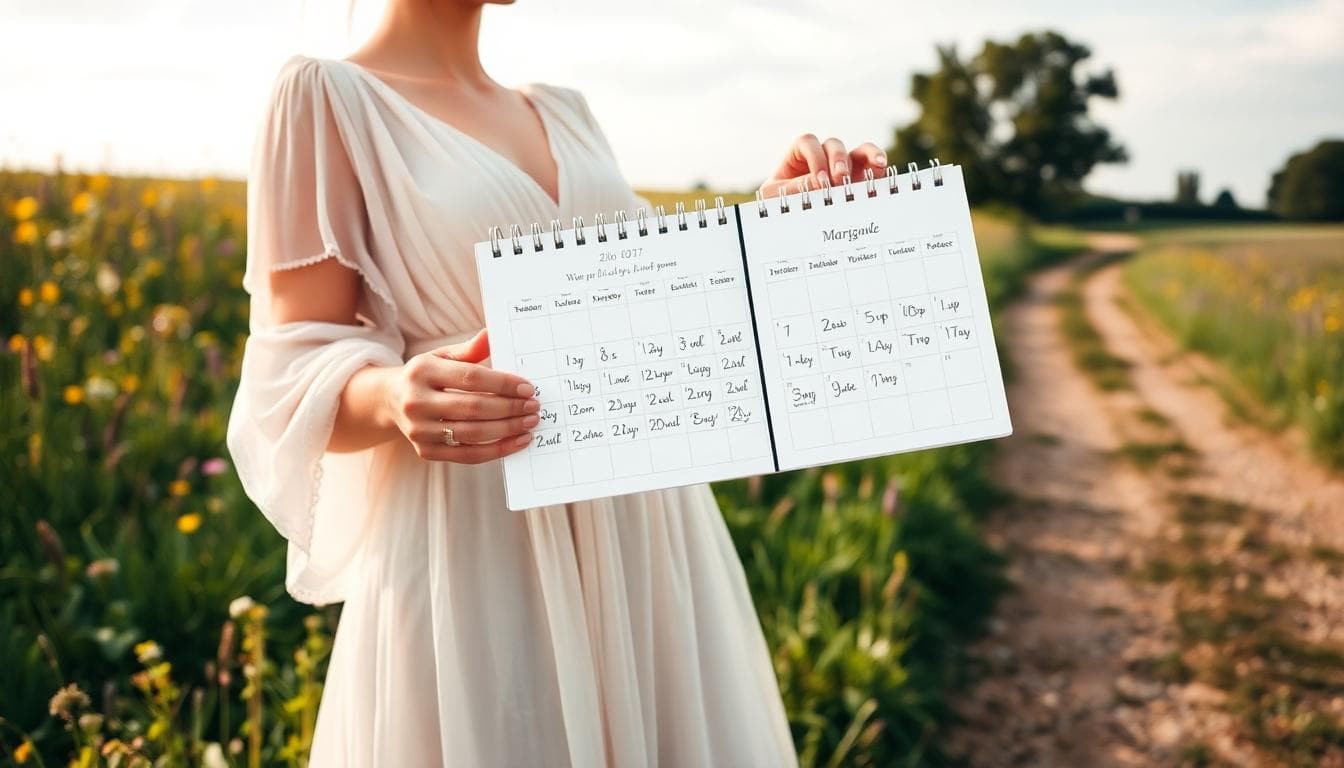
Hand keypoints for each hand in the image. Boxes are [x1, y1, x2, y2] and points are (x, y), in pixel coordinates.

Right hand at [382, 328, 539, 462]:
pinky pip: (468, 455)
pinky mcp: (426, 452)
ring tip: (529, 423)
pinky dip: (497, 450)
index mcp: (422, 371)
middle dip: (509, 408)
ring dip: (507, 430)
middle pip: (473, 408)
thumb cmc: (427, 375)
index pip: (470, 378)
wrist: (391, 400)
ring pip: (472, 434)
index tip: (528, 388)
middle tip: (533, 407)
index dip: (503, 384)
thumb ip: (469, 349)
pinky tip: (517, 441)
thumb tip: (492, 334)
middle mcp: (416, 402)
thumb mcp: (442, 356)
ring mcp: (419, 431)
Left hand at [758, 133, 888, 198]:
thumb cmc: (779, 204)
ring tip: (876, 166)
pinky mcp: (860, 179)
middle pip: (834, 146)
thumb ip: (795, 189)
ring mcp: (845, 167)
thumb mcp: (778, 197)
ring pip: (858, 151)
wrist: (791, 224)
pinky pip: (873, 166)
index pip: (808, 143)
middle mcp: (824, 157)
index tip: (819, 181)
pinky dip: (879, 164)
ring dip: (867, 155)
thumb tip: (818, 186)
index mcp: (800, 155)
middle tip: (839, 180)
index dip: (815, 158)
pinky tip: (884, 170)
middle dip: (838, 160)